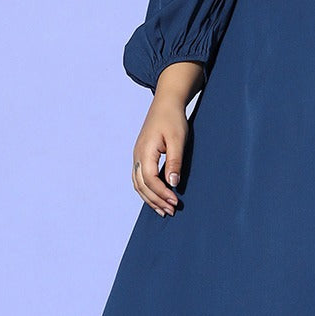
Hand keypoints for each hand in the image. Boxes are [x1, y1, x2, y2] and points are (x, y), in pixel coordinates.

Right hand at [132, 97, 188, 215]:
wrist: (165, 104)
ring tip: (164, 210)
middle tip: (171, 212)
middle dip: (156, 201)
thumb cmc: (173, 120)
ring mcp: (137, 156)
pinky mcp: (141, 156)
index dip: (162, 194)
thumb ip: (174, 161)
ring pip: (138, 184)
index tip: (175, 202)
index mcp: (145, 152)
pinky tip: (157, 197)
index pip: (150, 180)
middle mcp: (137, 156)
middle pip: (142, 186)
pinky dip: (147, 191)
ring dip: (150, 199)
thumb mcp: (177, 139)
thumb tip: (172, 183)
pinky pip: (139, 179)